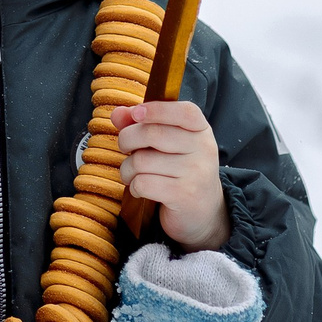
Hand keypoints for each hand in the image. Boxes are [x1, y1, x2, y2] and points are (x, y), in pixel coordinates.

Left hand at [111, 101, 229, 251]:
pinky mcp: (184, 195)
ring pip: (142, 160)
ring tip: (132, 175)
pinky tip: (141, 190)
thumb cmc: (179, 172)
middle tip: (125, 150)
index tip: (135, 113)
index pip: (184, 111)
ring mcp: (195, 172)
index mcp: (201, 130)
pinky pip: (143, 183)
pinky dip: (134, 187)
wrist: (203, 212)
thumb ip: (143, 125)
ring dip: (127, 170)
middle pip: (152, 133)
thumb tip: (118, 113)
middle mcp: (203, 148)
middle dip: (127, 140)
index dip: (156, 109)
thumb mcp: (168, 145)